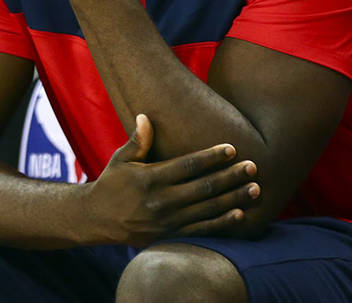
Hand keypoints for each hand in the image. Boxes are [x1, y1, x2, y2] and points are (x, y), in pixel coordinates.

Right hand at [83, 114, 260, 246]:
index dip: (211, 157)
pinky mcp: (169, 236)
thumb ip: (137, 140)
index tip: (232, 148)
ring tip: (255, 188)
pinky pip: (201, 231)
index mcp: (150, 178)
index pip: (188, 166)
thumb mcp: (120, 159)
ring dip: (234, 199)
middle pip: (204, 187)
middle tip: (253, 167)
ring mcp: (167, 222)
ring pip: (208, 210)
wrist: (96, 220)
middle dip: (231, 177)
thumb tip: (146, 116)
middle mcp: (161, 201)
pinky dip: (223, 223)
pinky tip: (241, 213)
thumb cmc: (112, 183)